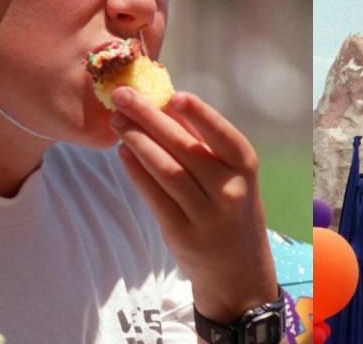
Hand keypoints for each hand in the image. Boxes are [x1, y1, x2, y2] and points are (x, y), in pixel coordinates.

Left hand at [110, 88, 278, 323]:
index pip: (221, 134)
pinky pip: (154, 196)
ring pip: (166, 170)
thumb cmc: (231, 206)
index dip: (199, 113)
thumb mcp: (231, 174)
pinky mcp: (182, 233)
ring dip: (137, 141)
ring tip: (117, 120)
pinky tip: (122, 153)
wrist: (238, 268)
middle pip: (184, 147)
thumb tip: (167, 102)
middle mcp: (229, 189)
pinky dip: (136, 172)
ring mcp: (206, 214)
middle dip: (150, 118)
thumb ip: (204, 141)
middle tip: (124, 95)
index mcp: (245, 166)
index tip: (172, 94)